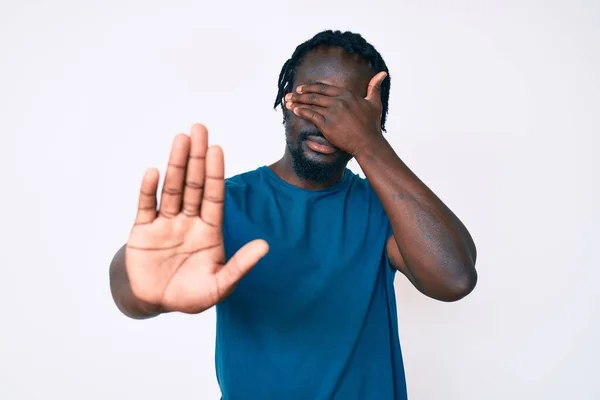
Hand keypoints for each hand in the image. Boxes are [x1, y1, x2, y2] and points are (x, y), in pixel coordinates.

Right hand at [125, 124, 268, 313]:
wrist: (153, 302)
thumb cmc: (189, 294)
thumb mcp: (219, 285)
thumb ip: (240, 266)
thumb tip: (264, 246)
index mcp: (209, 230)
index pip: (214, 196)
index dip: (215, 173)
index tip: (217, 149)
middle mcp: (188, 220)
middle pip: (194, 184)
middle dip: (197, 158)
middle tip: (200, 128)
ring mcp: (165, 223)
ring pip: (172, 189)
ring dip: (176, 164)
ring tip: (180, 139)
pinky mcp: (142, 231)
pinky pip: (146, 207)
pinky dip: (148, 190)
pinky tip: (153, 172)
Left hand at [284, 71, 387, 156]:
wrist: (368, 142)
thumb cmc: (371, 124)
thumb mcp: (374, 102)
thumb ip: (374, 87)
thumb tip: (382, 73)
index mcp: (346, 95)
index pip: (324, 88)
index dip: (311, 87)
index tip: (301, 88)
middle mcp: (338, 101)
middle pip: (315, 95)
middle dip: (300, 94)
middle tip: (290, 95)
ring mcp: (332, 112)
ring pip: (311, 104)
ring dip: (297, 102)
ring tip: (288, 102)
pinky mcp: (327, 124)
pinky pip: (311, 116)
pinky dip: (302, 112)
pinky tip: (295, 111)